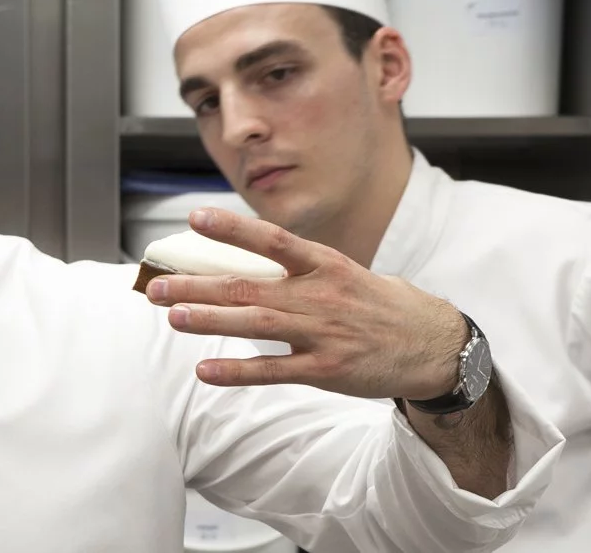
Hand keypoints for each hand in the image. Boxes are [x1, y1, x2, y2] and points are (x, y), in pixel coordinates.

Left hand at [144, 208, 469, 400]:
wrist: (433, 346)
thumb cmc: (382, 306)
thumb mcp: (347, 274)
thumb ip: (301, 272)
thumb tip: (249, 265)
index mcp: (326, 264)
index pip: (273, 240)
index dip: (233, 228)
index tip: (195, 219)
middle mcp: (320, 295)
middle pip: (248, 285)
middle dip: (198, 284)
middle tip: (157, 285)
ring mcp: (322, 334)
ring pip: (254, 324)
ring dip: (209, 320)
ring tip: (172, 316)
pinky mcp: (326, 370)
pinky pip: (272, 372)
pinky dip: (236, 371)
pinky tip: (205, 368)